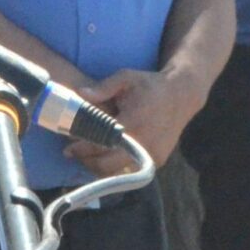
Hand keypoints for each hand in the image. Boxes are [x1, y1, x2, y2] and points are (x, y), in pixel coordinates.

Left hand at [67, 67, 199, 173]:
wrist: (181, 97)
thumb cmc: (150, 85)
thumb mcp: (126, 78)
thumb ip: (103, 87)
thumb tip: (79, 94)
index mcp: (134, 122)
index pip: (101, 143)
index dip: (82, 148)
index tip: (68, 147)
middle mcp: (143, 142)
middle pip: (107, 165)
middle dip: (87, 161)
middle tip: (73, 154)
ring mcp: (151, 154)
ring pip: (118, 171)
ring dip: (100, 166)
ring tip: (87, 156)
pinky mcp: (157, 161)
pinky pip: (131, 169)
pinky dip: (116, 166)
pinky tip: (106, 156)